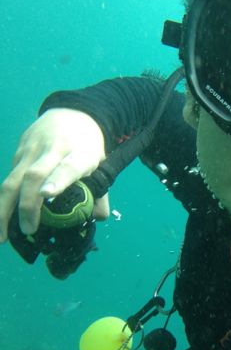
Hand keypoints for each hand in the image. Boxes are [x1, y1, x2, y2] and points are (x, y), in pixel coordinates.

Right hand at [0, 108, 105, 241]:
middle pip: (33, 176)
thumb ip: (100, 192)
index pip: (68, 167)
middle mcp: (52, 150)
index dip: (57, 181)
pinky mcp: (18, 151)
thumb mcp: (101, 165)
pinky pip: (9, 178)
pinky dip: (4, 201)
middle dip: (27, 205)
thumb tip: (97, 218)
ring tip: (3, 236)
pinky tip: (3, 219)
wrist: (72, 113)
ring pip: (13, 179)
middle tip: (28, 229)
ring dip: (4, 209)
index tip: (47, 194)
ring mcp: (31, 149)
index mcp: (78, 154)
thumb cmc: (87, 145)